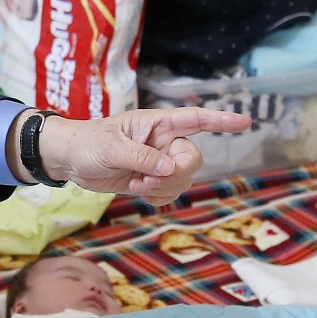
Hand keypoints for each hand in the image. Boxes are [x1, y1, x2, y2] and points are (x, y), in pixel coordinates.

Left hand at [35, 108, 249, 203]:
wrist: (70, 161)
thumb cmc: (88, 143)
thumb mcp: (112, 148)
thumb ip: (142, 157)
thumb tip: (169, 168)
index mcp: (157, 124)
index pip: (195, 119)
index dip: (221, 120)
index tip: (245, 122)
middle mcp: (163, 141)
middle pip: (192, 159)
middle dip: (175, 174)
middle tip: (147, 179)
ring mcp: (159, 162)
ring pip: (183, 180)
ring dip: (163, 188)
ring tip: (136, 184)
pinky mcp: (152, 180)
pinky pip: (171, 193)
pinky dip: (159, 198)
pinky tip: (139, 192)